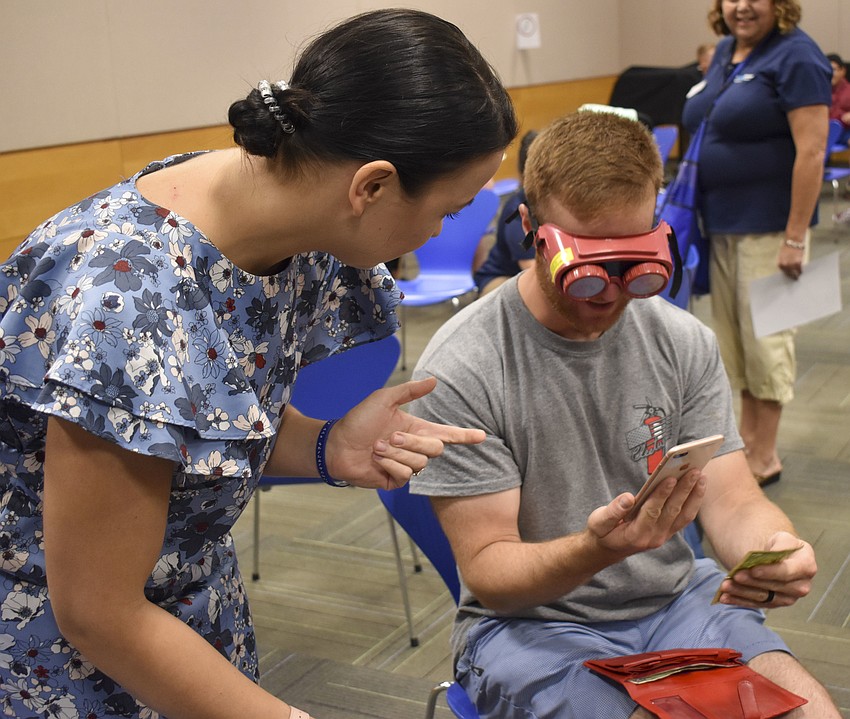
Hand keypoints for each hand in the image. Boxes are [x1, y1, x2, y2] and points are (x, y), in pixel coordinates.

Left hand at [326, 376, 485, 489]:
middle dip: (414, 443)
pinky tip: (376, 459)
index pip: (446, 433)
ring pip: (420, 464)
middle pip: (435, 449)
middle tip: (392, 436)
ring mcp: (405, 465)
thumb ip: (409, 391)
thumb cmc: (358, 420)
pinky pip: (405, 475)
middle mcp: (413, 448)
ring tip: (377, 447)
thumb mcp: (383, 399)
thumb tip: (434, 381)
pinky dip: (389, 464)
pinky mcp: (394, 480)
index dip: (465, 435)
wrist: (336, 444)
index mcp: (415, 429)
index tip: (482, 436)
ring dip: (396, 453)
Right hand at [585, 469, 706, 556]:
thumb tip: (628, 497)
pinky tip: (698, 486)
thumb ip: (612, 511)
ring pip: (684, 515)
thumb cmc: (603, 532)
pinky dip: (693, 501)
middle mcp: (654, 537)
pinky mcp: (668, 532)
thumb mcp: (598, 522)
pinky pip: (685, 517)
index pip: (652, 511)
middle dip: (684, 490)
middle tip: (694, 470)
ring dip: (694, 495)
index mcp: (635, 534)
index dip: (662, 495)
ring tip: (701, 476)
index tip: (670, 478)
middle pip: (673, 511)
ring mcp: (663, 536)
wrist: (608, 550)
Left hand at [714, 532, 815, 607]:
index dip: (770, 572)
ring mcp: (788, 597)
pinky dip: (739, 600)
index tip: (753, 569)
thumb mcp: (780, 538)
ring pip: (764, 597)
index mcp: (806, 564)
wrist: (775, 555)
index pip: (788, 571)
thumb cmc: (778, 545)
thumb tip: (766, 558)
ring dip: (742, 592)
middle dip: (752, 582)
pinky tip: (724, 597)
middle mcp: (801, 585)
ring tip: (725, 586)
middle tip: (734, 576)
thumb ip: (778, 547)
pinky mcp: (774, 603)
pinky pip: (756, 604)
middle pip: (775, 587)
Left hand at [778, 241, 803, 279]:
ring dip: (797, 275)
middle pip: (789, 274)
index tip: (789, 277)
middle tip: (795, 279)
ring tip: (798, 276)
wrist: (793, 241)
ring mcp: (791, 265)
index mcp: (779, 263)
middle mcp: (784, 265)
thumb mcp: (782, 256)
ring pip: (795, 273)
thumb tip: (786, 268)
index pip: (783, 272)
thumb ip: (784, 262)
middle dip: (792, 276)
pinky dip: (800, 271)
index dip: (787, 275)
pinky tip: (801, 272)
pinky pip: (799, 270)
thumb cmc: (787, 247)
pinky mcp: (798, 263)